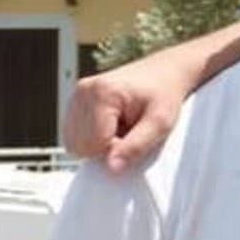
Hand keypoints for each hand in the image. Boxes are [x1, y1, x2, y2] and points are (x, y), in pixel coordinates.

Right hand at [63, 57, 185, 172]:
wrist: (165, 71)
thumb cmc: (165, 94)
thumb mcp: (161, 123)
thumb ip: (136, 146)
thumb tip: (112, 168)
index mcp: (103, 94)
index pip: (94, 145)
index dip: (116, 150)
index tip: (135, 136)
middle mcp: (84, 91)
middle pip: (80, 146)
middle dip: (106, 147)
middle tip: (129, 131)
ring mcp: (77, 94)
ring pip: (74, 142)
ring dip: (98, 143)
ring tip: (122, 127)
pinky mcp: (76, 99)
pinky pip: (74, 134)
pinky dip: (93, 136)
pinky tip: (112, 124)